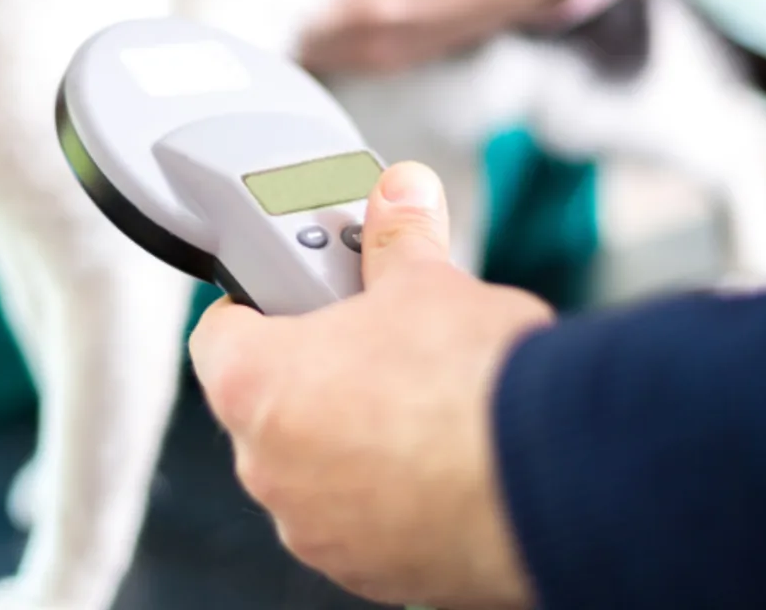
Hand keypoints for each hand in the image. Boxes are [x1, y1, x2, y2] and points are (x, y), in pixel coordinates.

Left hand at [189, 162, 553, 609]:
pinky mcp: (370, 571)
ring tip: (422, 405)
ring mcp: (316, 528)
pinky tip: (445, 464)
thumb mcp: (428, 282)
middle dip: (318, 372)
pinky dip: (391, 494)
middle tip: (375, 345)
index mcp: (255, 385)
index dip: (254, 304)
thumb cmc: (469, 383)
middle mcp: (268, 468)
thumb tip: (398, 195)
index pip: (218, 333)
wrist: (548, 478)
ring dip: (353, 439)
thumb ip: (398, 236)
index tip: (291, 293)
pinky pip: (362, 521)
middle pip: (269, 404)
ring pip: (316, 468)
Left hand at [296, 0, 577, 73]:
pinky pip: (348, 55)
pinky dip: (331, 33)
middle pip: (296, 43)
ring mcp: (394, 54)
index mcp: (373, 4)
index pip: (286, 21)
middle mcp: (379, 43)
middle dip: (275, 14)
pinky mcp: (408, 54)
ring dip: (303, 25)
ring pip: (321, 54)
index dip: (256, 1)